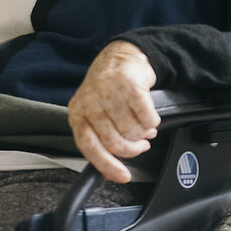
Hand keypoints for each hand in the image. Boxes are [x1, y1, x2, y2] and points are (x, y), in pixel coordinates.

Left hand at [68, 41, 159, 182]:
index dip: (107, 165)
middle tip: (140, 146)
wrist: (121, 54)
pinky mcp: (130, 85)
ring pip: (132, 131)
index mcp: (78, 112)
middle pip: (114, 142)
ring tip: (145, 129)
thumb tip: (111, 171)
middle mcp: (91, 102)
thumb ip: (99, 138)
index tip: (122, 176)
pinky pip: (147, 117)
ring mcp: (110, 93)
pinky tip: (150, 119)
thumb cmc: (107, 86)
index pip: (89, 147)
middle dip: (132, 149)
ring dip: (143, 135)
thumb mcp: (94, 111)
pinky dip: (152, 122)